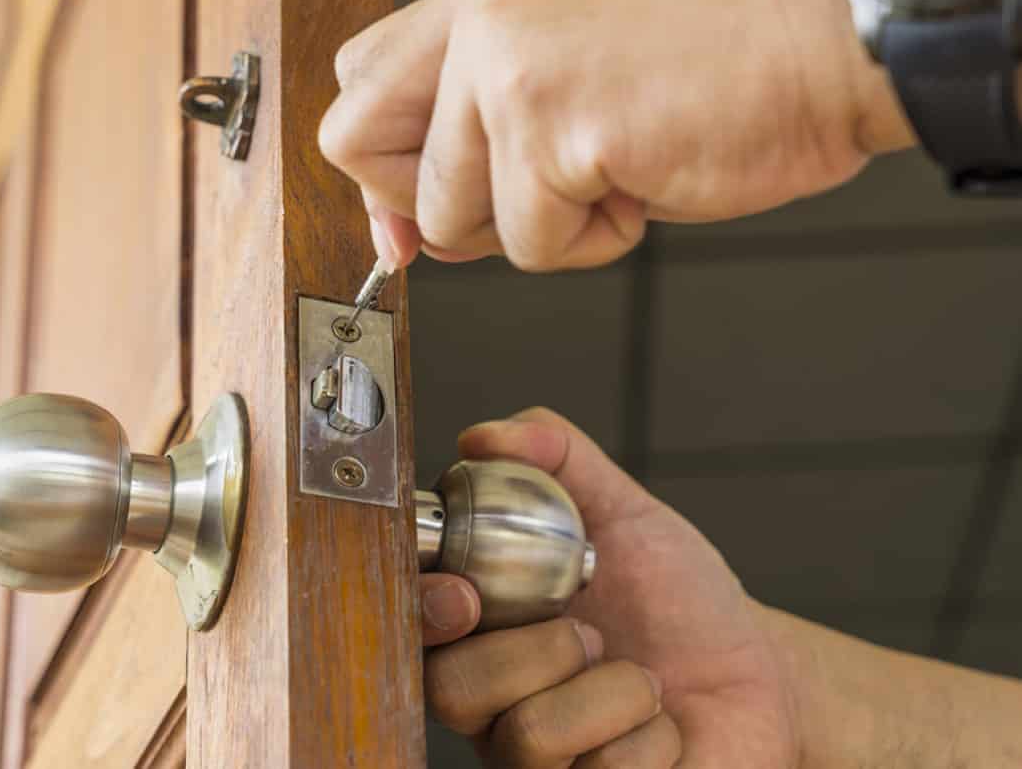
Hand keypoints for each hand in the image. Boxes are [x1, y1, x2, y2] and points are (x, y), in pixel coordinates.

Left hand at [320, 0, 912, 271]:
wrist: (834, 38)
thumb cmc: (727, 52)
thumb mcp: (577, 64)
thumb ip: (487, 125)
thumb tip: (415, 228)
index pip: (363, 78)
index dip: (382, 162)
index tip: (414, 213)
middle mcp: (482, 15)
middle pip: (357, 143)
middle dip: (426, 204)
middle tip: (513, 199)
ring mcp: (510, 66)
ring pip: (450, 215)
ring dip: (534, 225)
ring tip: (614, 171)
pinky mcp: (554, 124)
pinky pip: (528, 244)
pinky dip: (591, 240)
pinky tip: (646, 177)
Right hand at [419, 408, 801, 766]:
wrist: (759, 673)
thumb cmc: (680, 598)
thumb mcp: (626, 512)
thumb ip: (558, 458)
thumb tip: (482, 437)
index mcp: (488, 633)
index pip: (415, 628)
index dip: (428, 611)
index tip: (467, 593)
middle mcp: (497, 706)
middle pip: (452, 690)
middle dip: (541, 649)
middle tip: (593, 633)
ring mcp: (539, 766)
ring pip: (528, 737)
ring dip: (611, 692)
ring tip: (640, 680)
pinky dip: (651, 737)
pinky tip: (662, 728)